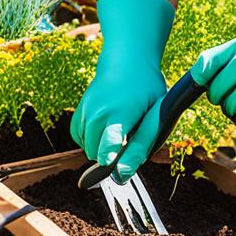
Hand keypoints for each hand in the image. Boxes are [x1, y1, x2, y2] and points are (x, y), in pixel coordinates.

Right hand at [70, 0, 174, 177]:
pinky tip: (106, 127)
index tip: (107, 161)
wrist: (127, 61)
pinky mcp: (79, 110)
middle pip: (96, 153)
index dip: (109, 152)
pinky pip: (79, 138)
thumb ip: (140, 145)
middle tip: (129, 135)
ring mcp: (86, 109)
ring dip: (101, 147)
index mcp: (122, 111)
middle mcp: (99, 110)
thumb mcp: (155, 114)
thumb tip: (123, 174)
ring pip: (87, 148)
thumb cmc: (147, 90)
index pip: (112, 137)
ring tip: (119, 127)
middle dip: (111, 155)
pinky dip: (91, 139)